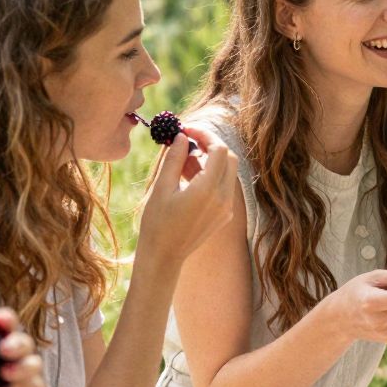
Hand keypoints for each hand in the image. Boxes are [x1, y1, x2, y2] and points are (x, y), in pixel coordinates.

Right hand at [134, 131, 236, 272]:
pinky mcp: (225, 216)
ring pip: (228, 172)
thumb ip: (174, 158)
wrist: (164, 256)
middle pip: (229, 158)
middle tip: (189, 140)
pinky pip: (225, 188)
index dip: (205, 135)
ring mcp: (227, 208)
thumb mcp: (162, 187)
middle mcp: (224, 198)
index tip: (187, 130)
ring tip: (184, 160)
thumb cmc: (157, 222)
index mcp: (209, 189)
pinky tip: (189, 177)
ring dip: (211, 160)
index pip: (219, 149)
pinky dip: (212, 176)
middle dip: (211, 145)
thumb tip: (181, 136)